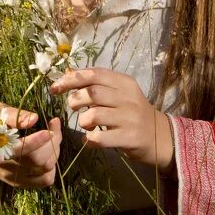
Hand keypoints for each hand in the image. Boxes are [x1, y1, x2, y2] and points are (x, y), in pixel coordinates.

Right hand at [0, 103, 61, 189]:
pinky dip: (53, 166)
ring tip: (53, 137)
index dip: (40, 139)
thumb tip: (34, 119)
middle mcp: (6, 168)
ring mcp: (14, 178)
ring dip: (55, 152)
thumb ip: (14, 116)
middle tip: (55, 125)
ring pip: (45, 171)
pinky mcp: (21, 183)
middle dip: (53, 141)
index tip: (52, 123)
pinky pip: (45, 180)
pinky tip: (49, 152)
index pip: (23, 150)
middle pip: (39, 161)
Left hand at [50, 68, 173, 171]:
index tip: (55, 87)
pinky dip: (88, 140)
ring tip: (86, 125)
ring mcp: (129, 119)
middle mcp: (128, 98)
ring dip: (82, 121)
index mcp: (125, 83)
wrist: (160, 136)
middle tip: (73, 107)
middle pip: (92, 93)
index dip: (72, 79)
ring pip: (93, 115)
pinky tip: (90, 140)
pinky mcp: (129, 138)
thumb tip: (68, 74)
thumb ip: (98, 84)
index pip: (95, 74)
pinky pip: (99, 138)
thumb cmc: (133, 113)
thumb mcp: (120, 93)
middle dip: (75, 100)